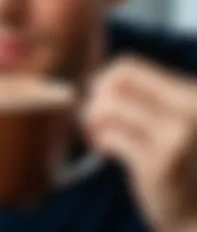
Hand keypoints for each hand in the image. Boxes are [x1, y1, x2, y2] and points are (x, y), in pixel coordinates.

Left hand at [84, 57, 196, 231]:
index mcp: (189, 94)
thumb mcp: (165, 119)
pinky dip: (100, 140)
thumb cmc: (172, 158)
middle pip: (116, 81)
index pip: (127, 67)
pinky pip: (111, 137)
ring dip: (92, 120)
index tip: (94, 100)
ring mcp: (177, 135)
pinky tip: (103, 148)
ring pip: (110, 106)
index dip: (101, 81)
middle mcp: (189, 109)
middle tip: (91, 119)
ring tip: (94, 133)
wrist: (194, 212)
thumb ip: (138, 97)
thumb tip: (94, 81)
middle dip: (94, 98)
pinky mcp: (161, 163)